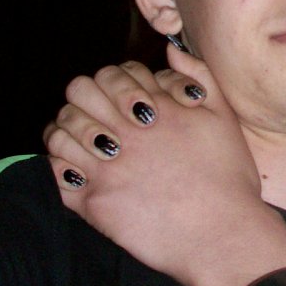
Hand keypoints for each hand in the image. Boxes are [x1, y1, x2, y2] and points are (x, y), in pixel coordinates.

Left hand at [45, 47, 285, 285]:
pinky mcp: (95, 203)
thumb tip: (170, 50)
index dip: (114, 81)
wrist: (222, 235)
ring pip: (60, 131)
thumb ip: (198, 75)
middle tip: (97, 114)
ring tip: (82, 142)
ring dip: (69, 131)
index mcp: (156, 108)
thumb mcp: (224, 116)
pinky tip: (78, 171)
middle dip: (85, 98)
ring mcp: (107, 168)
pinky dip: (61, 167)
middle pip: (79, 93)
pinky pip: (56, 174)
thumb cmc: (229, 177)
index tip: (124, 99)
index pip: (113, 73)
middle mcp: (126, 133)